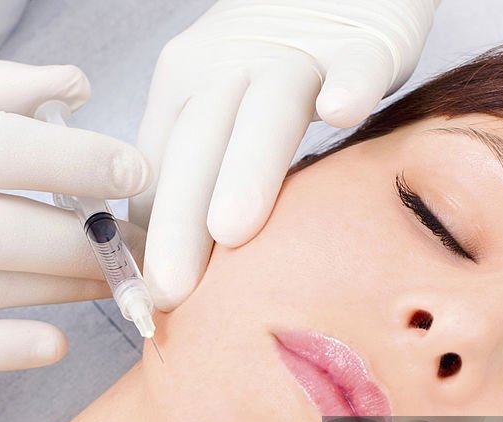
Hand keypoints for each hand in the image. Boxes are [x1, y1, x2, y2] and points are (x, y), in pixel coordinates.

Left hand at [132, 0, 437, 309]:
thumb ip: (196, 171)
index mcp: (186, 86)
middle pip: (198, 145)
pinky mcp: (363, 43)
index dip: (148, 232)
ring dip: (246, 167)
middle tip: (166, 289)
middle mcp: (230, 68)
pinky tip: (340, 111)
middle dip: (179, 222)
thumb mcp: (218, 106)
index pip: (160, 166)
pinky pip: (357, 63)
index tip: (138, 296)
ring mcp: (297, 54)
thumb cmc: (272, 66)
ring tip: (229, 229)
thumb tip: (163, 258)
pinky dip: (350, 84)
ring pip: (267, 109)